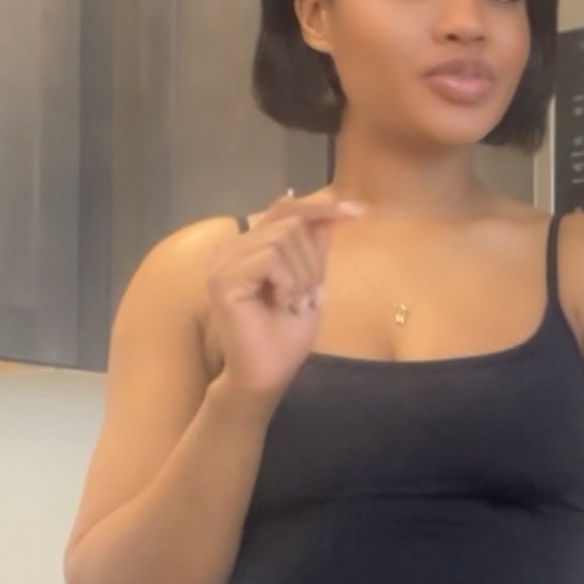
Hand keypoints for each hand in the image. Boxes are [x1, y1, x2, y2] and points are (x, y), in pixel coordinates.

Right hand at [206, 189, 363, 405]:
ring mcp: (224, 260)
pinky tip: (281, 305)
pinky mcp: (224, 277)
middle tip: (306, 296)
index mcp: (249, 246)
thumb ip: (315, 248)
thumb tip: (333, 210)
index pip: (285, 208)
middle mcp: (232, 247)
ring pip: (283, 237)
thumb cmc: (286, 338)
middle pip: (290, 221)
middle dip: (312, 260)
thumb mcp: (311, 284)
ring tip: (291, 303)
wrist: (267, 376)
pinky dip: (288, 283)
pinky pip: (271, 257)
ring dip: (302, 274)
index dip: (321, 206)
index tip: (359, 213)